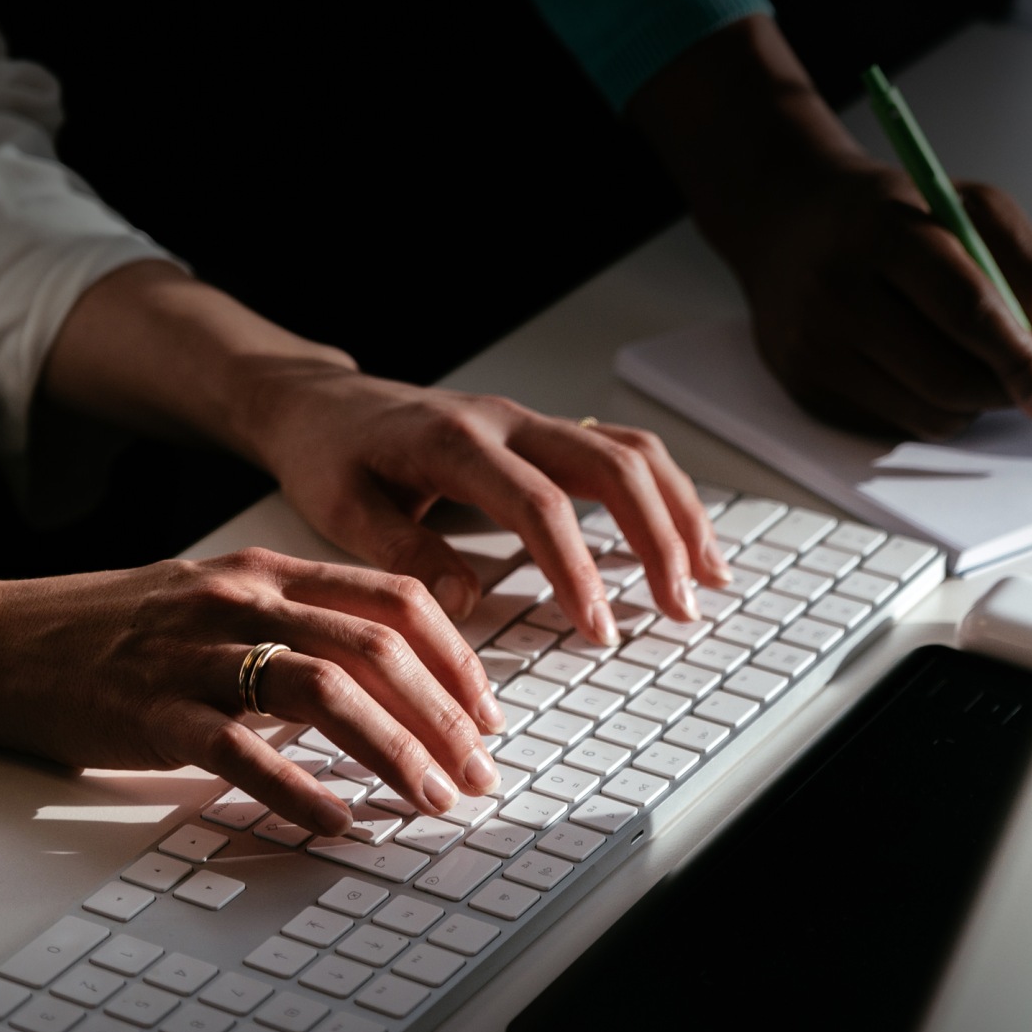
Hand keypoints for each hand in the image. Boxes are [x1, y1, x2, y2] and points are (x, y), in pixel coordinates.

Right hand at [0, 550, 505, 833]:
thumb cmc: (105, 632)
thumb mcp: (208, 601)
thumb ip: (288, 624)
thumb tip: (380, 678)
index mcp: (263, 570)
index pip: (393, 598)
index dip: (456, 658)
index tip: (486, 711)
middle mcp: (237, 600)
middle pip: (376, 647)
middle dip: (445, 716)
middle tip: (477, 771)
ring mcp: (194, 655)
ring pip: (325, 692)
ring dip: (394, 751)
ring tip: (430, 799)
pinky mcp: (152, 713)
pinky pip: (243, 753)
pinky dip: (301, 790)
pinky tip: (339, 822)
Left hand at [243, 365, 728, 644]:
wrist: (323, 405)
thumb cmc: (329, 456)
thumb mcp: (341, 510)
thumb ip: (403, 553)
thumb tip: (464, 603)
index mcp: (456, 441)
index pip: (538, 505)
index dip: (576, 568)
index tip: (600, 627)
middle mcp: (506, 421)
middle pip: (610, 467)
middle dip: (656, 539)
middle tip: (679, 609)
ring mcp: (532, 422)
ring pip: (631, 452)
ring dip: (677, 513)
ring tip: (708, 578)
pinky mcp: (543, 433)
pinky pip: (622, 452)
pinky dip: (664, 494)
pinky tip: (684, 540)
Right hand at [727, 159, 1031, 439]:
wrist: (785, 224)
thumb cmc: (895, 215)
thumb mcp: (971, 208)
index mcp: (884, 233)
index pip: (963, 310)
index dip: (1017, 359)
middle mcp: (838, 293)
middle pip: (946, 378)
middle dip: (1002, 389)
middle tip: (1026, 378)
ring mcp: (813, 347)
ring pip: (926, 414)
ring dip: (969, 403)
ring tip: (963, 358)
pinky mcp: (805, 387)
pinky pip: (894, 427)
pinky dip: (927, 409)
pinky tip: (913, 366)